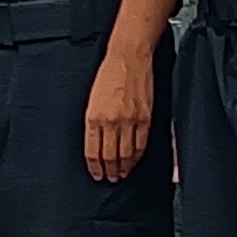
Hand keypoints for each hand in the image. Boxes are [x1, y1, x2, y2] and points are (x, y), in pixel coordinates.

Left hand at [83, 40, 156, 184]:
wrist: (128, 57)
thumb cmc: (109, 75)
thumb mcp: (92, 99)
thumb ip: (94, 122)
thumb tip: (96, 144)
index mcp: (93, 117)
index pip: (92, 151)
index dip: (94, 167)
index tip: (96, 174)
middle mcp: (110, 121)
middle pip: (109, 156)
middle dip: (109, 171)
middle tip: (109, 178)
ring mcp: (129, 120)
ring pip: (126, 154)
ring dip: (123, 167)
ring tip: (121, 174)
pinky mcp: (144, 117)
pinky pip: (141, 144)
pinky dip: (137, 156)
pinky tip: (134, 161)